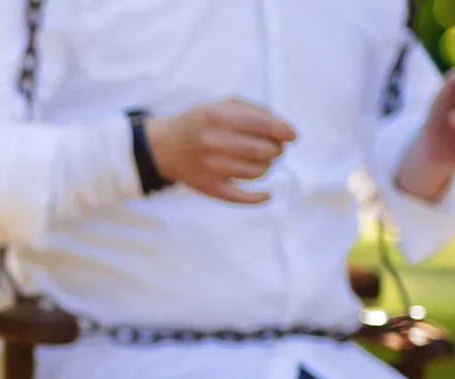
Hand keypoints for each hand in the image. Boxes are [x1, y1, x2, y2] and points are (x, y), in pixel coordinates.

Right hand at [144, 98, 297, 203]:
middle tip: (274, 149)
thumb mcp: (220, 106)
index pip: (266, 125)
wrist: (162, 147)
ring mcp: (212, 167)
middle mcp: (216, 141)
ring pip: (258, 172)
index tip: (292, 136)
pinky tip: (267, 194)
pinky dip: (259, 197)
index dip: (285, 131)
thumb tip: (283, 130)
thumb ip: (252, 111)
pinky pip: (242, 197)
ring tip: (260, 161)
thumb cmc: (198, 124)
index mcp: (220, 117)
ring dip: (266, 167)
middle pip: (266, 150)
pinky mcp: (210, 187)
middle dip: (277, 150)